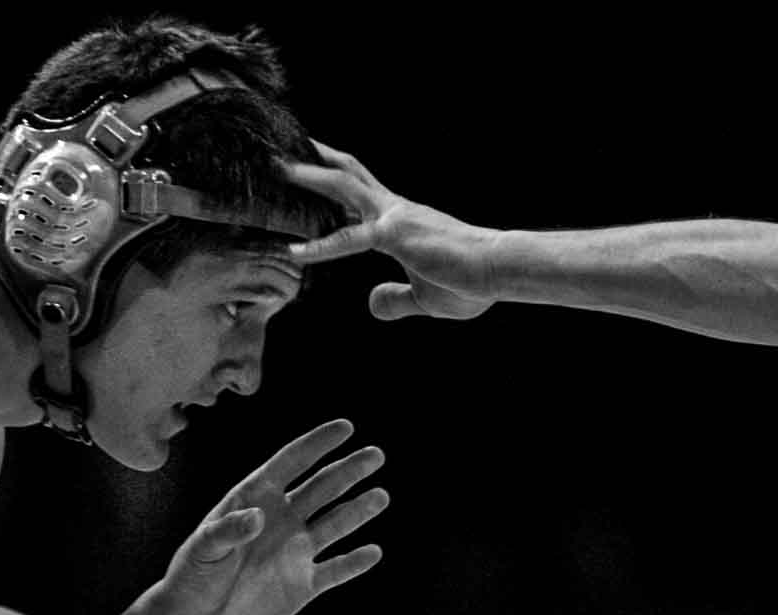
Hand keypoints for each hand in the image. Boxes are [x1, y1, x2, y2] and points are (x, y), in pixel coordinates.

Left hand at [142, 419, 387, 614]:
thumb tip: (258, 516)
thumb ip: (228, 529)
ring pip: (335, 524)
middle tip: (376, 455)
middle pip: (323, 488)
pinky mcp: (304, 584)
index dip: (317, 444)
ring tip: (380, 497)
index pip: (291, 463)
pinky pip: (335, 570)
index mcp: (256, 499)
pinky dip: (354, 563)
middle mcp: (282, 520)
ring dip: (358, 511)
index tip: (345, 428)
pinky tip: (373, 552)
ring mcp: (296, 551)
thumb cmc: (191, 575)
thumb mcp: (202, 548)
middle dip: (349, 471)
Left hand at [282, 142, 497, 321]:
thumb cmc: (471, 283)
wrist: (500, 271)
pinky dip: (319, 246)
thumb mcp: (425, 300)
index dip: (334, 182)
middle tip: (284, 148)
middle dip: (316, 160)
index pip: (361, 193)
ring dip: (310, 176)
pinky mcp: (397, 235)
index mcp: (401, 220)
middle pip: (348, 174)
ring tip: (277, 168)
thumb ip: (396, 299)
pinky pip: (350, 239)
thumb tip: (371, 303)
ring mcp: (395, 218)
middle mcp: (395, 210)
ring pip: (344, 186)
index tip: (309, 173)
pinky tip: (294, 253)